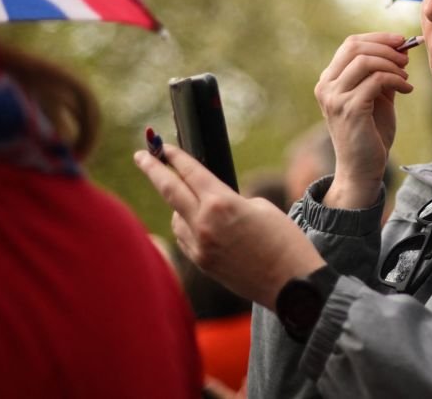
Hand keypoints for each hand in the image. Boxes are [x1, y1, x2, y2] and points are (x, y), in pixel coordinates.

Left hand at [134, 143, 324, 308]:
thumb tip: (210, 203)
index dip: (174, 156)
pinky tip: (202, 226)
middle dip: (152, 170)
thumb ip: (229, 200)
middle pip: (169, 190)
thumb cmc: (284, 240)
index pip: (190, 172)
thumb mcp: (260, 207)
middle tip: (140, 156)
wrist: (291, 284)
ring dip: (179, 205)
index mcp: (222, 203)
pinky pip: (185, 238)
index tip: (160, 147)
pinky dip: (188, 227)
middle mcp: (205, 224)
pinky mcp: (201, 264)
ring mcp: (199, 246)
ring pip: (176, 217)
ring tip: (196, 201)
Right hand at [314, 33, 413, 208]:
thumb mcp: (377, 98)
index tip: (401, 41)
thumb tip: (400, 49)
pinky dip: (396, 80)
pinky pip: (376, 81)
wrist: (362, 169)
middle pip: (355, 47)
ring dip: (392, 65)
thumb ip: (382, 74)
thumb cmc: (370, 133)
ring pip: (365, 61)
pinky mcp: (350, 109)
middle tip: (406, 58)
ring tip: (405, 78)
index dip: (378, 38)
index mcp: (329, 80)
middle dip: (386, 48)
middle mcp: (326, 86)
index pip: (351, 44)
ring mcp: (335, 98)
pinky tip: (407, 89)